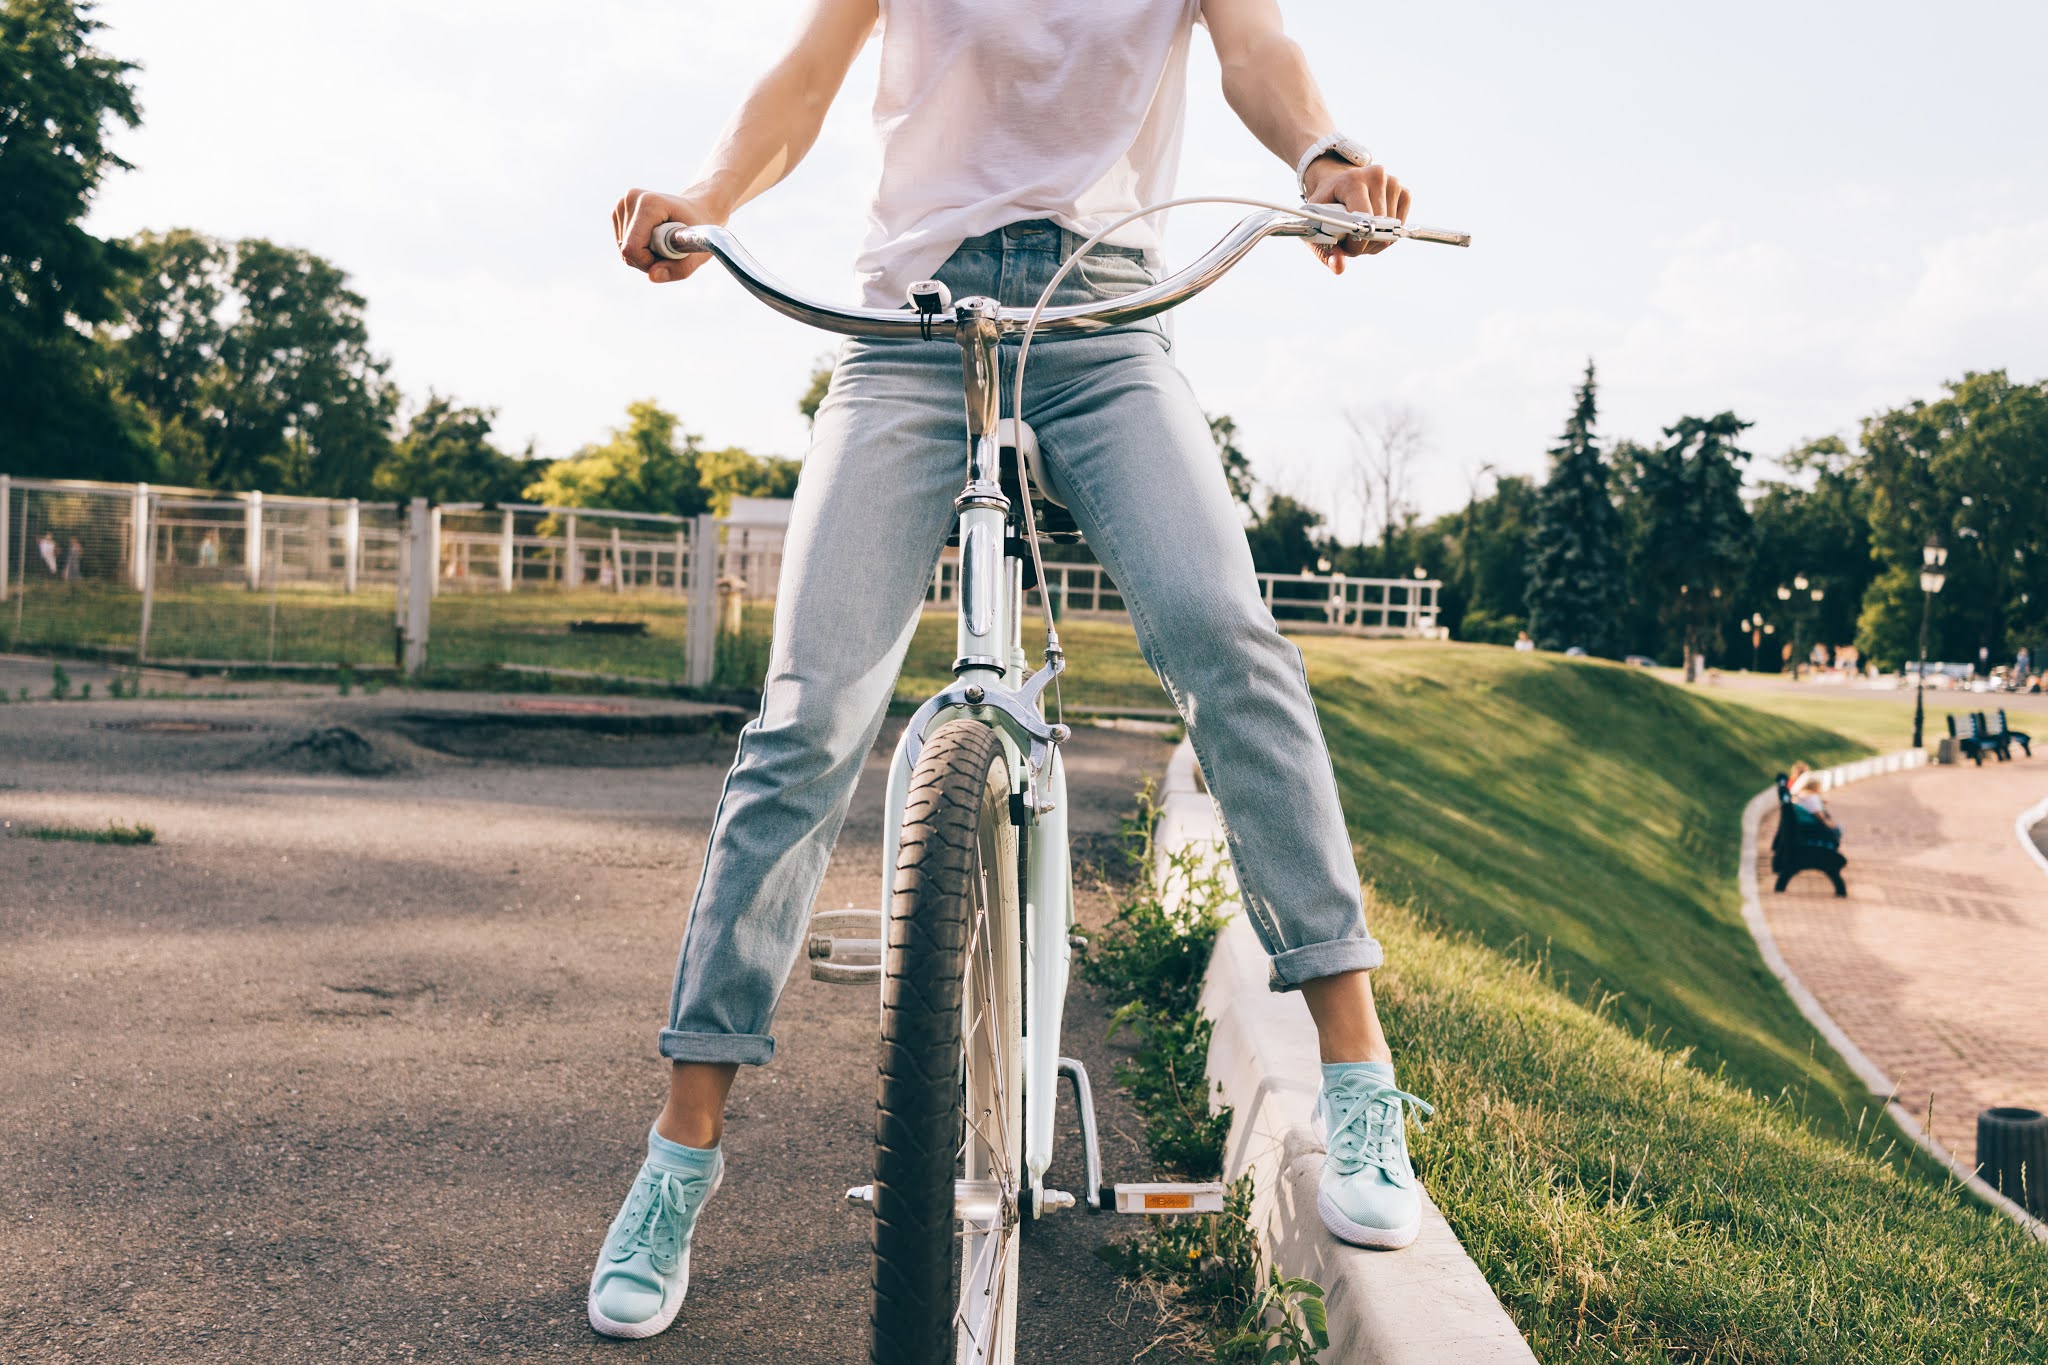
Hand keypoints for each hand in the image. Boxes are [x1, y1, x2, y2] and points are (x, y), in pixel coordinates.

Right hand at [612, 188, 721, 283]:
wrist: (698, 208)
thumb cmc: (699, 228)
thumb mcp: (697, 251)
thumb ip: (677, 268)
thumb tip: (652, 276)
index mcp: (648, 203)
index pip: (632, 247)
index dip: (647, 263)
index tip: (668, 259)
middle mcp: (631, 199)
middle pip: (627, 250)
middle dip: (648, 259)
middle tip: (670, 249)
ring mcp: (622, 204)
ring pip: (624, 250)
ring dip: (644, 255)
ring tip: (663, 242)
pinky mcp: (618, 211)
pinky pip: (623, 245)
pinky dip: (639, 249)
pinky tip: (653, 238)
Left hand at [1302, 158, 1410, 273]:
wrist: (1337, 182)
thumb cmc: (1326, 205)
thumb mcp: (1317, 223)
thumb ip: (1325, 249)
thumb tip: (1339, 267)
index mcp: (1352, 180)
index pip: (1363, 222)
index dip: (1355, 244)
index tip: (1344, 247)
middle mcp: (1376, 176)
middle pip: (1378, 229)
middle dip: (1363, 245)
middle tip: (1350, 242)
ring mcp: (1393, 182)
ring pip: (1391, 232)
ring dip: (1374, 242)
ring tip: (1360, 233)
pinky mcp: (1404, 192)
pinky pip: (1400, 227)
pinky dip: (1386, 235)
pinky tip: (1373, 227)